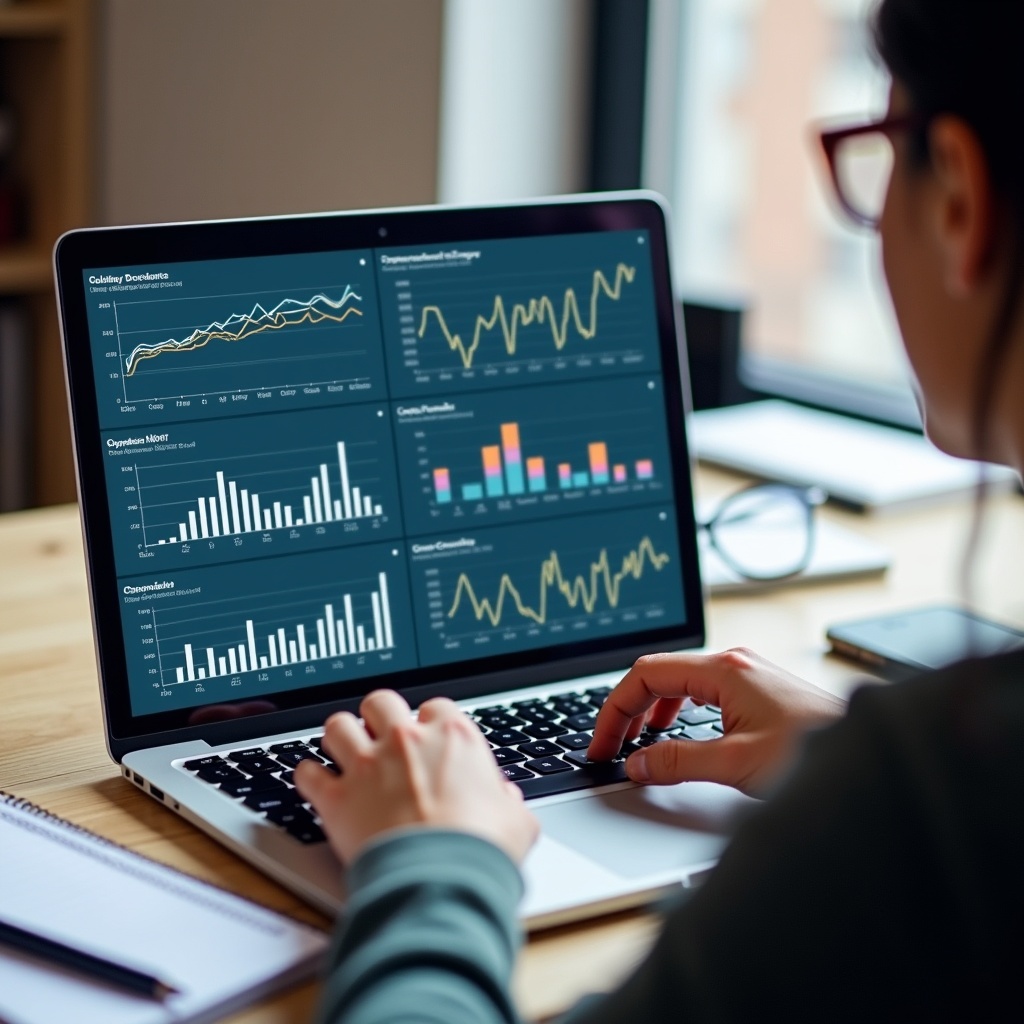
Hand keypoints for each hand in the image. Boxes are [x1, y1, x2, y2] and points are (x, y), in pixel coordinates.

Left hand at [294, 690, 539, 865]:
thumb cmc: (480, 850)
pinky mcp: (337, 797)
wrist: (441, 881)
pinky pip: (307, 772)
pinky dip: (308, 777)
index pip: (434, 707)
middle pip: (380, 702)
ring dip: (340, 737)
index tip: (427, 739)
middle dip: (378, 717)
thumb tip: (506, 800)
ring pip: (337, 725)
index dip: (429, 723)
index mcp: (453, 738)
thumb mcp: (515, 821)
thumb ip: (508, 802)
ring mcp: (368, 765)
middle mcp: (407, 741)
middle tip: (380, 737)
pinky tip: (314, 783)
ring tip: (343, 751)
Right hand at [587, 648, 846, 795]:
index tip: (602, 743)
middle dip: (627, 711)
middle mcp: (733, 664)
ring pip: (678, 682)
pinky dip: (675, 712)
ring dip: (650, 711)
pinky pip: (700, 692)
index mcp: (723, 669)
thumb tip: (637, 763)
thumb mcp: (736, 762)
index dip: (614, 710)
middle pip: (658, 675)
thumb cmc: (814, 752)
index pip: (645, 674)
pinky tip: (674, 734)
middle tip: (610, 748)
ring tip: (635, 742)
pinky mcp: (756, 692)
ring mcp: (746, 675)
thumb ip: (678, 761)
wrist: (868, 759)